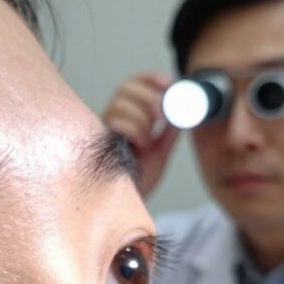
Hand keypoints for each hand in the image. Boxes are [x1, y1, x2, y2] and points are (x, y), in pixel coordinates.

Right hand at [101, 72, 179, 197]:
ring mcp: (104, 130)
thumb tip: (182, 114)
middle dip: (148, 97)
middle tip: (162, 116)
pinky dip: (136, 130)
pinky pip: (117, 123)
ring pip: (121, 105)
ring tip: (149, 140)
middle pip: (125, 88)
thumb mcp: (159, 153)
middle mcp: (111, 120)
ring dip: (143, 118)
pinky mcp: (101, 141)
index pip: (132, 85)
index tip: (168, 82)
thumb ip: (168, 134)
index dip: (148, 78)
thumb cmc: (138, 181)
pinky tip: (141, 146)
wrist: (127, 205)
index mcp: (126, 117)